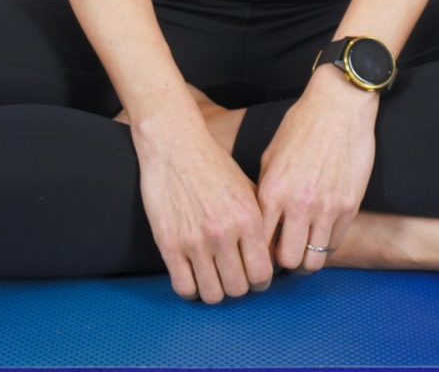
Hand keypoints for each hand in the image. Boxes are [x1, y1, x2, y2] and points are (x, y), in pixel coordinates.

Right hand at [127, 95, 275, 304]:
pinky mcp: (169, 244)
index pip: (262, 274)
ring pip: (212, 294)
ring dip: (214, 291)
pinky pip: (184, 287)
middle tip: (230, 277)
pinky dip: (190, 289)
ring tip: (211, 278)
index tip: (252, 278)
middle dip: (237, 287)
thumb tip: (270, 256)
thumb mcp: (247, 189)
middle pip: (238, 288)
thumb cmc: (213, 165)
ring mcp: (195, 241)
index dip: (259, 282)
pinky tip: (192, 276)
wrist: (174, 145)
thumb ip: (260, 223)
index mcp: (248, 219)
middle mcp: (224, 233)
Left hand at [257, 70, 378, 273]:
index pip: (260, 244)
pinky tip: (322, 235)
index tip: (262, 254)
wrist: (339, 106)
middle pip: (288, 261)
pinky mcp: (350, 206)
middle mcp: (298, 204)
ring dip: (307, 260)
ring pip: (314, 260)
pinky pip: (336, 243)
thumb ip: (266, 193)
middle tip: (284, 257)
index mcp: (272, 191)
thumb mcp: (271, 157)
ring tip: (304, 252)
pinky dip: (328, 245)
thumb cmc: (301, 127)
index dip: (259, 254)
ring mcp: (326, 208)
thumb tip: (262, 225)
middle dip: (284, 264)